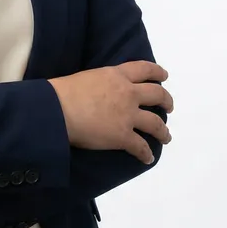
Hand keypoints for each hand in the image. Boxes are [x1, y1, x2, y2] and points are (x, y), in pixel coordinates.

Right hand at [49, 61, 173, 164]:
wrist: (58, 109)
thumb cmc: (64, 91)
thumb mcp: (88, 76)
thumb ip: (102, 82)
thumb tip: (102, 91)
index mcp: (116, 75)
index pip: (144, 69)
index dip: (157, 72)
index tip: (164, 76)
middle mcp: (128, 93)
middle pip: (157, 95)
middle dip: (166, 101)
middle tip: (168, 107)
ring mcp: (128, 116)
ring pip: (156, 123)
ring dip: (163, 131)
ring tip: (166, 136)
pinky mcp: (124, 137)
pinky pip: (141, 147)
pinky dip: (146, 154)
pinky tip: (147, 158)